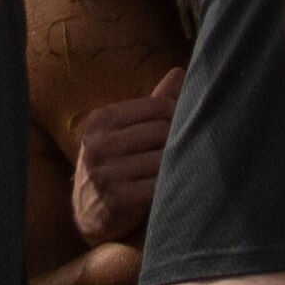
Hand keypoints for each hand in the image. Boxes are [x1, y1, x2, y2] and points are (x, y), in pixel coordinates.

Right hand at [69, 72, 179, 244]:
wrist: (89, 211)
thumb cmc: (114, 163)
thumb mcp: (124, 130)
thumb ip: (152, 104)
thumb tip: (179, 72)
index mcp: (101, 120)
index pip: (156, 106)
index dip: (178, 114)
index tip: (188, 124)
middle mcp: (98, 144)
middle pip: (161, 131)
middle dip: (180, 139)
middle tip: (195, 145)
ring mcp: (105, 173)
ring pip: (162, 158)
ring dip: (178, 163)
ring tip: (189, 164)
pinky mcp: (116, 199)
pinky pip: (157, 186)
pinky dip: (171, 184)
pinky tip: (177, 185)